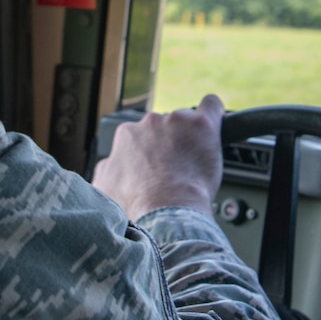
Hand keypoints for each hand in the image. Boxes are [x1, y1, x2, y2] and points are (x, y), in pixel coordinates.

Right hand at [92, 94, 225, 219]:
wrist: (165, 212)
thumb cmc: (137, 206)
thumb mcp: (105, 190)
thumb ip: (106, 171)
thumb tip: (109, 165)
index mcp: (127, 136)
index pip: (141, 137)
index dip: (151, 154)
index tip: (158, 168)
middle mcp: (150, 123)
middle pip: (164, 129)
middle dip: (170, 145)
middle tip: (177, 170)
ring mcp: (176, 121)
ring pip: (186, 123)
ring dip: (190, 138)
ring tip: (196, 163)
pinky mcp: (201, 124)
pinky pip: (211, 107)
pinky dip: (214, 114)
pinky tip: (215, 126)